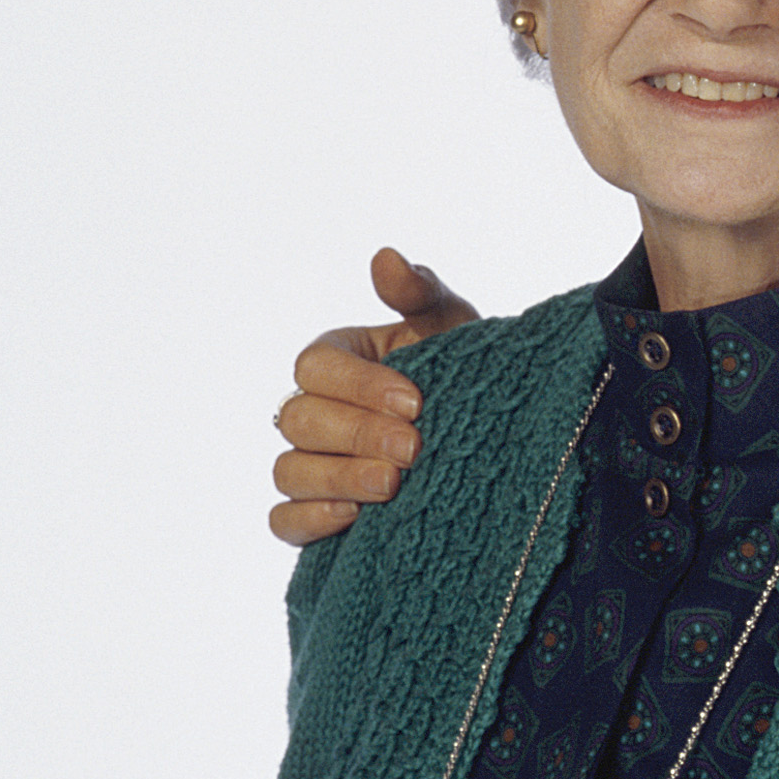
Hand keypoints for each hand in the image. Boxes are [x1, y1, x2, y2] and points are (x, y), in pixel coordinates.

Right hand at [268, 247, 476, 545]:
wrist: (494, 434)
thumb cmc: (466, 371)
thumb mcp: (452, 326)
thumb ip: (419, 293)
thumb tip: (386, 257)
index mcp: (336, 358)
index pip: (316, 366)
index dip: (358, 385)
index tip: (416, 403)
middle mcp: (313, 409)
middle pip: (299, 421)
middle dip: (357, 434)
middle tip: (413, 449)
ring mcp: (309, 462)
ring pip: (289, 471)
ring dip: (338, 478)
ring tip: (392, 486)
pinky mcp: (314, 512)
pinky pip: (284, 521)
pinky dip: (309, 520)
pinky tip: (353, 518)